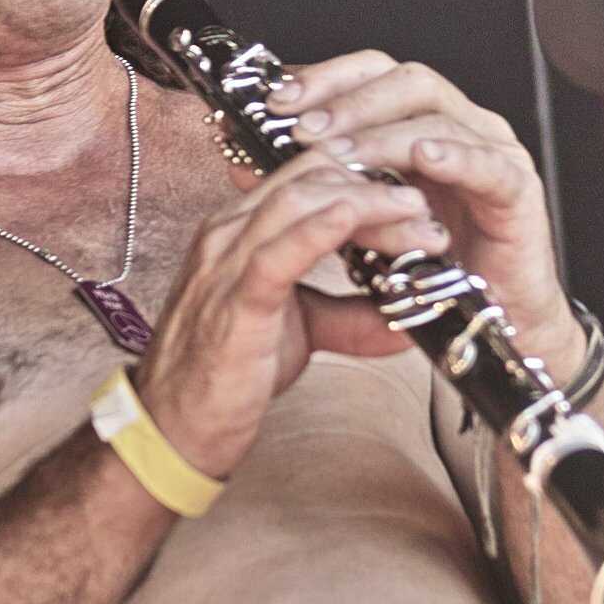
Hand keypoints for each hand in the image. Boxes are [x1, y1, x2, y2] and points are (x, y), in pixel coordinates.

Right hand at [136, 149, 445, 477]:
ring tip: (415, 215)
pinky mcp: (234, 300)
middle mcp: (230, 233)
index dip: (364, 176)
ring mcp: (227, 261)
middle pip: (311, 178)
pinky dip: (321, 228)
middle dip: (375, 184)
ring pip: (301, 202)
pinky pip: (278, 250)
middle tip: (427, 210)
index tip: (412, 196)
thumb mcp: (301, 333)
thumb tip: (405, 321)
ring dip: (366, 201)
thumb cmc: (227, 375)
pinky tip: (357, 217)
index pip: (308, 178)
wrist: (175, 427)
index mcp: (241, 231)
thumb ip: (350, 317)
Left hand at [264, 53, 584, 371]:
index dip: (326, 79)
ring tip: (342, 150)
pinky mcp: (518, 191)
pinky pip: (487, 164)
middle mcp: (461, 128)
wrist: (488, 328)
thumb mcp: (357, 222)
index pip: (374, 75)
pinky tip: (422, 157)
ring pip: (437, 116)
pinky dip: (454, 156)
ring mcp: (494, 153)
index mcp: (423, 126)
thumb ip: (316, 186)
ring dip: (383, 131)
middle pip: (406, 80)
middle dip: (348, 99)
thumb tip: (246, 160)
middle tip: (303, 126)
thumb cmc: (430, 274)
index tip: (278, 100)